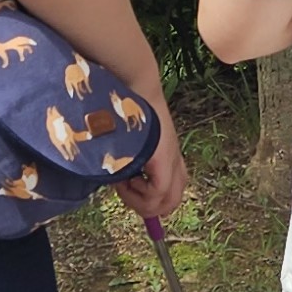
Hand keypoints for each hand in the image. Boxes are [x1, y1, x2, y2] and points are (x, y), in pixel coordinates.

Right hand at [118, 97, 191, 225]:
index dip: (151, 203)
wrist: (134, 85)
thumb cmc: (124, 110)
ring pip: (167, 203)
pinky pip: (159, 192)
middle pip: (171, 203)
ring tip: (123, 183)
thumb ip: (128, 162)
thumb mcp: (127, 142)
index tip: (128, 194)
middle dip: (144, 207)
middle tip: (124, 191)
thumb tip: (117, 182)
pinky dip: (139, 193)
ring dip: (140, 201)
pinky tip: (124, 177)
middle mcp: (174, 161)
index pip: (171, 193)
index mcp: (168, 158)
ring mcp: (172, 160)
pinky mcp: (165, 157)